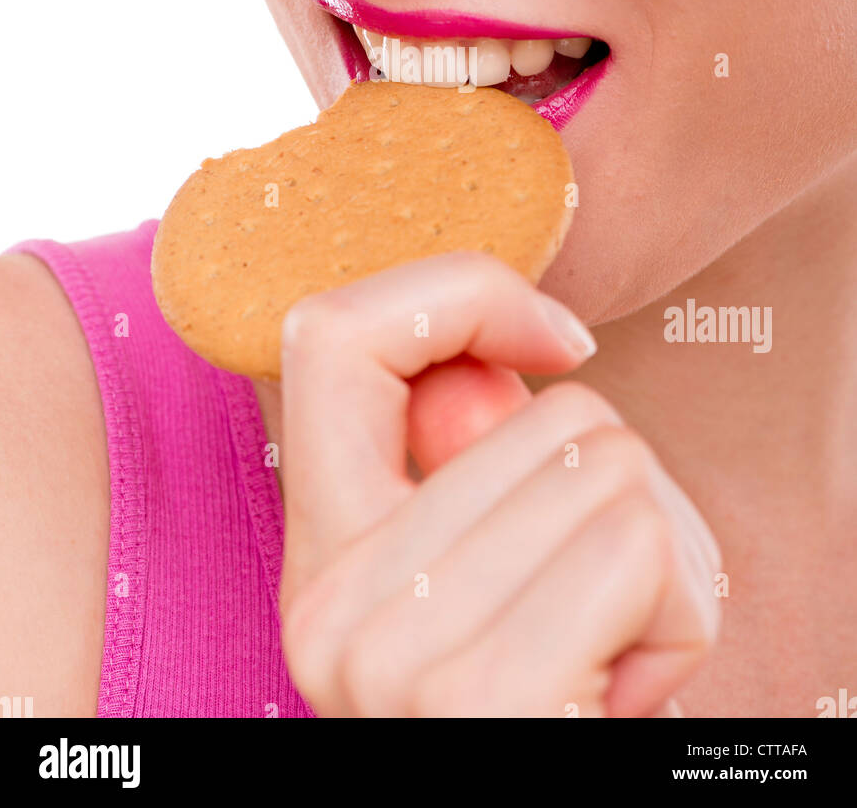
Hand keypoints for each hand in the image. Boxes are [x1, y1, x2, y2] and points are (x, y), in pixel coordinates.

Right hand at [278, 252, 720, 716]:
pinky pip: (640, 546)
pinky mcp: (478, 695)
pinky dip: (680, 614)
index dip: (461, 292)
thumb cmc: (548, 710)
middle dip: (630, 492)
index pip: (331, 333)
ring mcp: (393, 651)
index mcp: (323, 553)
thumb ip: (483, 469)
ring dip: (666, 558)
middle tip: (605, 602)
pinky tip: (628, 690)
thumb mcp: (488, 590)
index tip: (558, 341)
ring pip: (614, 466)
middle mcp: (332, 598)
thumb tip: (536, 360)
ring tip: (614, 650)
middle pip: (559, 412)